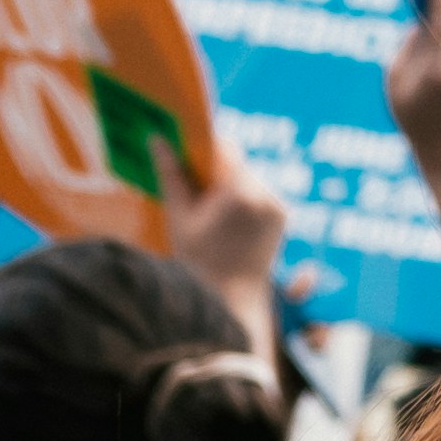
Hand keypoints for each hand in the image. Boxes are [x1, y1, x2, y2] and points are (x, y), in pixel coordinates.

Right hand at [155, 124, 290, 338]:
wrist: (231, 301)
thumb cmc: (198, 262)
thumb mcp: (180, 218)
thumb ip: (172, 176)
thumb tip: (157, 139)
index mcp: (240, 191)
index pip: (223, 148)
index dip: (202, 145)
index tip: (184, 144)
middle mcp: (265, 193)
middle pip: (236, 163)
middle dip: (214, 168)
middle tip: (191, 176)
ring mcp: (277, 204)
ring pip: (248, 178)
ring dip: (229, 184)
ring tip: (207, 203)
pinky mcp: (283, 215)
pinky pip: (260, 194)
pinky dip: (243, 199)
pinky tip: (225, 216)